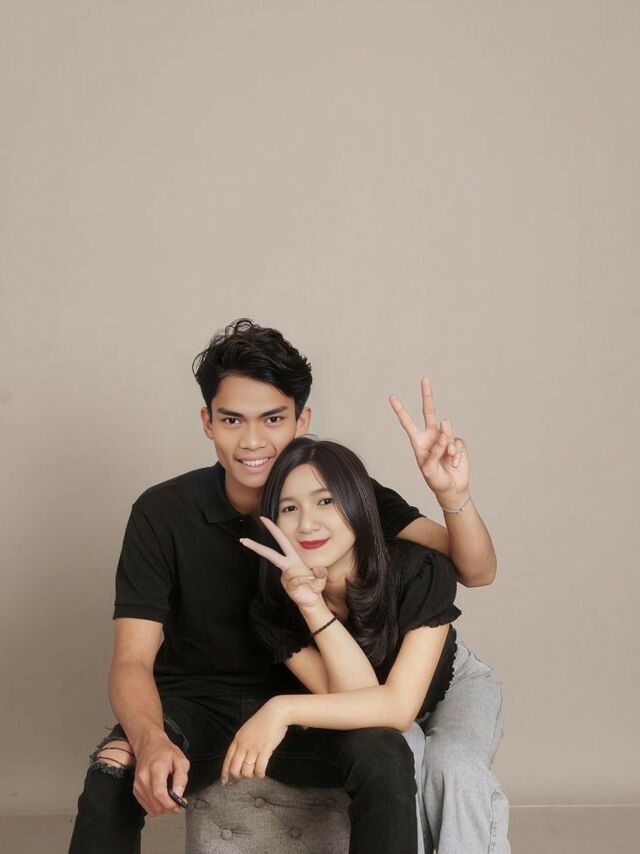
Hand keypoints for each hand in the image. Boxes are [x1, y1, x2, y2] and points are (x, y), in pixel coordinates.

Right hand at [132, 732, 189, 815]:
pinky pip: (147, 806)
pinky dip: (156, 806)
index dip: (170, 804)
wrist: (149, 745)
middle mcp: (143, 778)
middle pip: (155, 804)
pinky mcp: (135, 789)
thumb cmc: (165, 751)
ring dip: (163, 808)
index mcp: (156, 769)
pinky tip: (162, 797)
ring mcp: (138, 785)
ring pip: (151, 808)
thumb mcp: (181, 760)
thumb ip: (181, 778)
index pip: (159, 793)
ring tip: (170, 799)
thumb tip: (179, 795)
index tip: (179, 805)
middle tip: (178, 802)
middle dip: (169, 808)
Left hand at [221, 698, 288, 783]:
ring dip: (251, 776)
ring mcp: (253, 748)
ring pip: (246, 771)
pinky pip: (259, 768)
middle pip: (235, 769)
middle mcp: (243, 745)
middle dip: (239, 776)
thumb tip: (239, 756)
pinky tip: (262, 773)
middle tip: (246, 775)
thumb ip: (242, 742)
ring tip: (256, 772)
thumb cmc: (263, 721)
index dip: (225, 772)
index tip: (224, 781)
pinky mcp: (264, 750)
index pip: (227, 759)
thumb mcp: (246, 730)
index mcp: (238, 739)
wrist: (275, 713)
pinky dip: (260, 774)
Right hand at [240, 516, 327, 608]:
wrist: (311, 601)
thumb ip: (321, 573)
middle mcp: (287, 565)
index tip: (264, 519)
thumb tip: (317, 570)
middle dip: (257, 546)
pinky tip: (307, 586)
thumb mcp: (321, 578)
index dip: (274, 529)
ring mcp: (285, 576)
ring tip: (311, 581)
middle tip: (244, 539)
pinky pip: (294, 582)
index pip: (282, 541)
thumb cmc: (314, 586)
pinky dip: (303, 584)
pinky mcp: (286, 585)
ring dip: (301, 578)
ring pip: (288, 574)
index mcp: (293, 558)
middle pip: (270, 554)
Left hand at [389, 377, 469, 503]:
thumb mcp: (428, 469)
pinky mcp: (457, 443)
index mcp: (418, 442)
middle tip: (424, 379)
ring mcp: (444, 438)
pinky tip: (454, 462)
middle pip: (428, 412)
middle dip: (427, 395)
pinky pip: (457, 442)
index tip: (392, 397)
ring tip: (447, 458)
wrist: (452, 489)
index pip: (408, 423)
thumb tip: (443, 433)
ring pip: (446, 430)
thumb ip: (433, 451)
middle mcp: (431, 436)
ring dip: (447, 446)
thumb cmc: (436, 480)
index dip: (400, 410)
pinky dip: (457, 453)